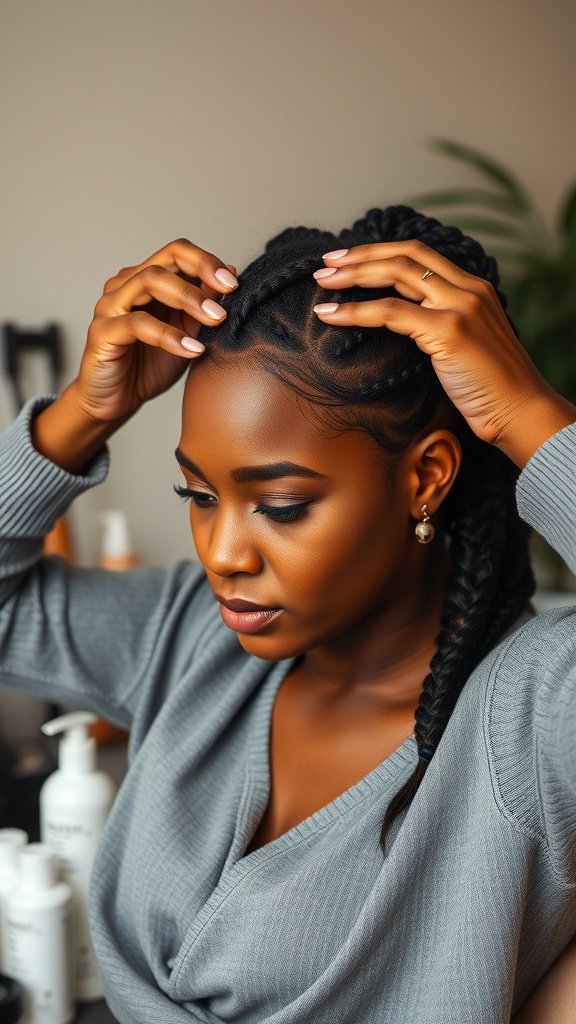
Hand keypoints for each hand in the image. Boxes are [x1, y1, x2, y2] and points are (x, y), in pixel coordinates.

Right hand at [76, 238, 237, 421]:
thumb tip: (230, 271)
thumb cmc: (150, 366)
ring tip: (215, 320)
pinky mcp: (102, 331)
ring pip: (148, 282)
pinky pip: (137, 324)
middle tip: (226, 303)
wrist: (117, 401)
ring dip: (188, 298)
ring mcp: (110, 305)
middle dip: (201, 275)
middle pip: (163, 261)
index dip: (207, 262)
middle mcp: (125, 285)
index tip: (235, 284)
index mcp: (146, 280)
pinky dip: (168, 335)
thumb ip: (203, 305)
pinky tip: (192, 349)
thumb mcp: (187, 333)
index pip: (177, 252)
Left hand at [312, 240, 575, 466]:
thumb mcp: (464, 347)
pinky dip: (355, 311)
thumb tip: (400, 324)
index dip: (381, 252)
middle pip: (405, 255)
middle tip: (325, 263)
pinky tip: (330, 315)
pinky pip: (390, 312)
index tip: (348, 258)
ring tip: (323, 282)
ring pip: (396, 274)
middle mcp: (469, 289)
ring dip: (353, 275)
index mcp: (475, 288)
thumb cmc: (490, 390)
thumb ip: (438, 326)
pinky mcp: (449, 331)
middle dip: (361, 255)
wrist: (519, 412)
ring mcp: (460, 306)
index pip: (420, 255)